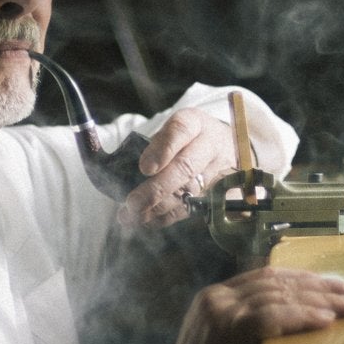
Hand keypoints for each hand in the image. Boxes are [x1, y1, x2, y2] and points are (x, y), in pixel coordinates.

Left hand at [115, 106, 238, 228]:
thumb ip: (152, 145)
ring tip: (130, 216)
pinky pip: (191, 208)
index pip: (181, 129)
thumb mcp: (173, 129)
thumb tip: (120, 169)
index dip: (163, 149)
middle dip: (157, 188)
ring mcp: (217, 170)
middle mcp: (210, 145)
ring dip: (156, 207)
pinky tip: (146, 220)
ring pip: (187, 192)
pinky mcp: (217, 193)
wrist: (224, 147)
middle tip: (132, 203)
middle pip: (186, 166)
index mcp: (195, 122)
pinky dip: (165, 217)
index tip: (145, 168)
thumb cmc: (187, 139)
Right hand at [147, 267, 343, 343]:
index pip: (268, 276)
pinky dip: (299, 317)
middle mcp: (215, 298)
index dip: (307, 278)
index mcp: (215, 296)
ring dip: (319, 302)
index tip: (338, 286)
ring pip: (278, 297)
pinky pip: (270, 318)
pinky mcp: (225, 336)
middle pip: (278, 282)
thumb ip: (249, 328)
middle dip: (322, 287)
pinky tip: (323, 321)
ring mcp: (218, 315)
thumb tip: (290, 322)